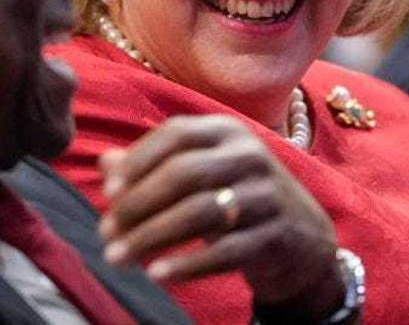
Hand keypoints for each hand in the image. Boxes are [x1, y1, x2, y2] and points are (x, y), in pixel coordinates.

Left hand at [98, 114, 344, 319]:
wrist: (303, 236)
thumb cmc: (237, 197)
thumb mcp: (202, 172)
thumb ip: (155, 164)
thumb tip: (106, 164)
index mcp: (227, 132)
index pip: (176, 134)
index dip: (138, 161)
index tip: (108, 191)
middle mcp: (249, 156)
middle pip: (183, 173)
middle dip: (137, 205)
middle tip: (105, 232)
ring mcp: (265, 195)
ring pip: (199, 212)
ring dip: (151, 237)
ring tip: (117, 258)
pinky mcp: (276, 235)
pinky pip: (225, 251)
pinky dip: (187, 264)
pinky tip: (157, 275)